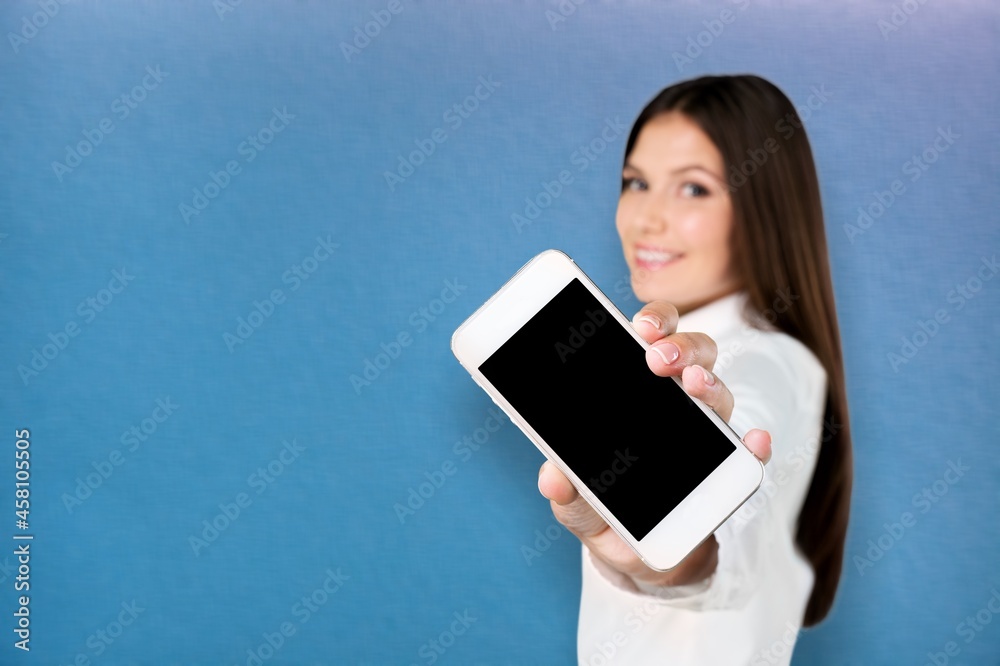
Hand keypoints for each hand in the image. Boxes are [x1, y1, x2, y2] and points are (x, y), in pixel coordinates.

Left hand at [537, 300, 771, 586]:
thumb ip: (566, 491)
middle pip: (692, 354)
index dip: (655, 322)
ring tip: (693, 385)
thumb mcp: (576, 505)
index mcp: (636, 394)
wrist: (638, 560)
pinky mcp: (729, 471)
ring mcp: (706, 434)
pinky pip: (748, 452)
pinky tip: (753, 441)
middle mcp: (676, 403)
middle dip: (679, 347)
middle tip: (657, 359)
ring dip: (708, 383)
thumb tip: (552, 475)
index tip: (641, 326)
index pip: (652, 340)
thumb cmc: (604, 514)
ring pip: (717, 392)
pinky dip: (753, 445)